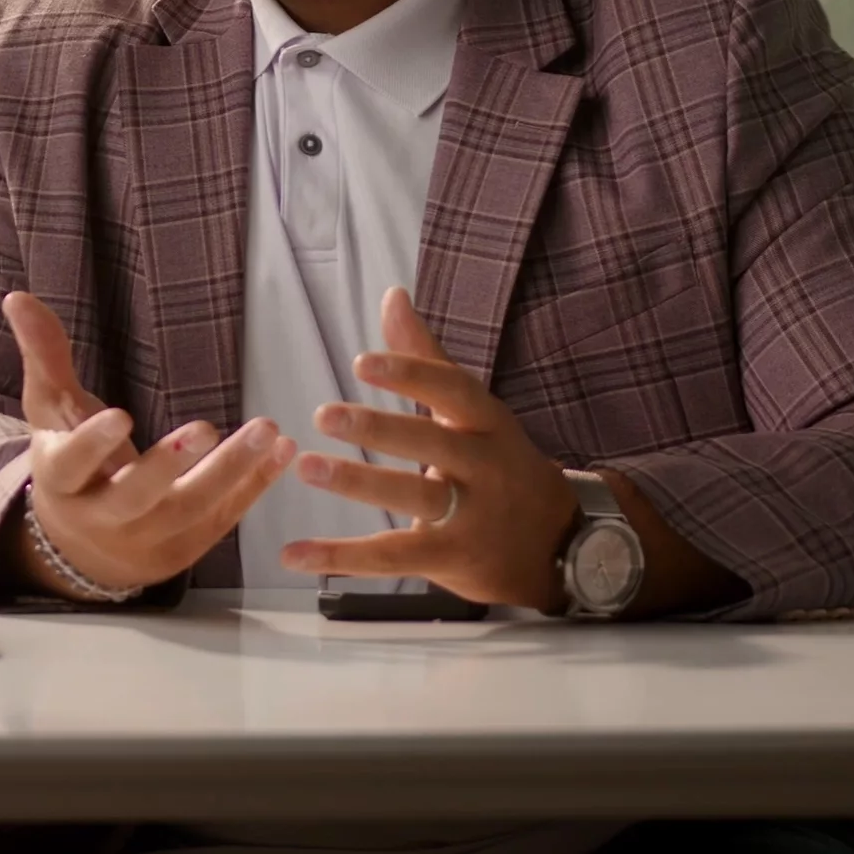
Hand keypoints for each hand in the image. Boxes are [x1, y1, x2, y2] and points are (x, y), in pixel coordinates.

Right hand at [3, 290, 293, 596]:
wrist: (81, 547)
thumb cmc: (70, 464)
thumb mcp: (52, 411)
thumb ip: (45, 355)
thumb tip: (19, 297)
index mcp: (62, 480)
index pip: (72, 465)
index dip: (93, 444)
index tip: (120, 415)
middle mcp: (101, 517)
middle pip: (135, 496)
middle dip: (169, 466)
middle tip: (206, 428)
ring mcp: (145, 540)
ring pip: (189, 511)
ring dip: (231, 471)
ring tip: (267, 430)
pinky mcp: (182, 551)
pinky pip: (221, 519)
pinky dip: (253, 486)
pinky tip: (281, 453)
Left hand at [282, 287, 579, 609]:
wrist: (557, 543)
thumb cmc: (501, 465)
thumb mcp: (474, 412)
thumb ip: (427, 359)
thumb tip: (393, 296)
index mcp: (487, 422)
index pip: (453, 389)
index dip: (411, 374)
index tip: (363, 361)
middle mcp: (484, 465)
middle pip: (432, 441)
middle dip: (378, 427)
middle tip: (323, 414)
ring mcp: (471, 515)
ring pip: (414, 495)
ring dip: (358, 482)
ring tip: (306, 467)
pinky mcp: (451, 558)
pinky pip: (391, 556)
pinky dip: (341, 557)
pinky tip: (296, 553)